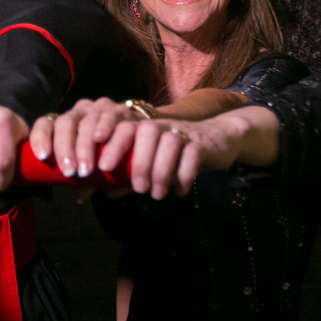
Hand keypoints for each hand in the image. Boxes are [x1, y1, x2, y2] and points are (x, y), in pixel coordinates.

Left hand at [28, 97, 137, 178]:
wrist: (144, 134)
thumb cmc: (111, 151)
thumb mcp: (96, 164)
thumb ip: (88, 178)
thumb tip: (79, 194)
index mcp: (68, 121)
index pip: (46, 123)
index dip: (41, 137)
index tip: (42, 157)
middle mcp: (82, 110)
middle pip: (66, 123)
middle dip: (65, 147)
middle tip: (70, 172)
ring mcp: (101, 108)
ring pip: (87, 121)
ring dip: (85, 146)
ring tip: (87, 169)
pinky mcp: (122, 109)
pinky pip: (111, 118)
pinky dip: (105, 129)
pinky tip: (100, 139)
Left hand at [97, 106, 280, 198]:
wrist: (219, 139)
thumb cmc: (176, 154)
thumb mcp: (151, 162)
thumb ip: (126, 174)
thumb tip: (101, 191)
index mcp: (145, 128)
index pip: (125, 127)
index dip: (113, 143)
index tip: (103, 166)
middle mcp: (163, 126)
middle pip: (147, 132)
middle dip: (140, 162)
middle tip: (139, 189)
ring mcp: (184, 132)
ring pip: (170, 143)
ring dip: (162, 171)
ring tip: (157, 194)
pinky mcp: (203, 143)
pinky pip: (193, 154)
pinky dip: (184, 175)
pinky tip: (179, 191)